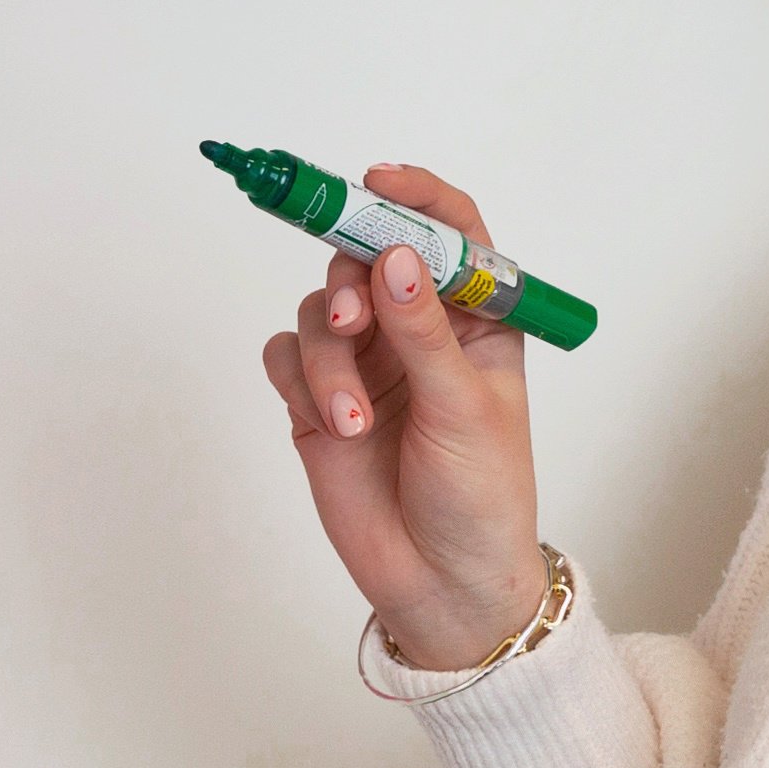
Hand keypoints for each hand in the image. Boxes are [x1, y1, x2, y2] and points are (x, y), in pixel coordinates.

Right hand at [256, 163, 544, 663]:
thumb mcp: (465, 410)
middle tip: (352, 321)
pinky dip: (300, 383)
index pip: (450, 232)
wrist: (441, 583)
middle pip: (366, 257)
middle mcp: (418, 328)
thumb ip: (424, 333)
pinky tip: (329, 425)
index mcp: (478, 318)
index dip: (415, 197)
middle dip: (350, 283)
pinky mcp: (320, 397)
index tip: (375, 184)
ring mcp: (367, 361)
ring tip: (352, 418)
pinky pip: (286, 356)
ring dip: (328, 357)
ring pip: (319, 310)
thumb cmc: (482, 497)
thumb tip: (397, 257)